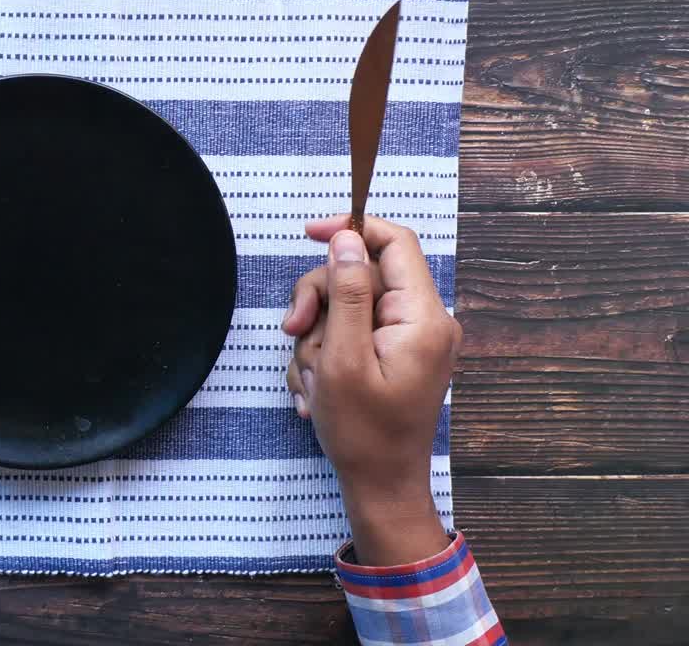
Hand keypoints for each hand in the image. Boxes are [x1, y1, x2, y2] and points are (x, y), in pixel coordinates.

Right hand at [282, 215, 460, 564]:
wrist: (380, 489)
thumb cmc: (363, 433)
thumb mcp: (342, 359)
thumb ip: (345, 293)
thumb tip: (346, 238)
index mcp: (423, 317)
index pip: (394, 243)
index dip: (352, 229)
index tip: (308, 233)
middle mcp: (424, 321)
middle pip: (360, 275)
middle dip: (320, 301)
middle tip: (293, 331)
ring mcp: (409, 340)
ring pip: (347, 306)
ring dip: (316, 338)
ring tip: (311, 381)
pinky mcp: (394, 356)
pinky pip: (351, 334)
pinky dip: (326, 357)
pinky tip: (316, 390)